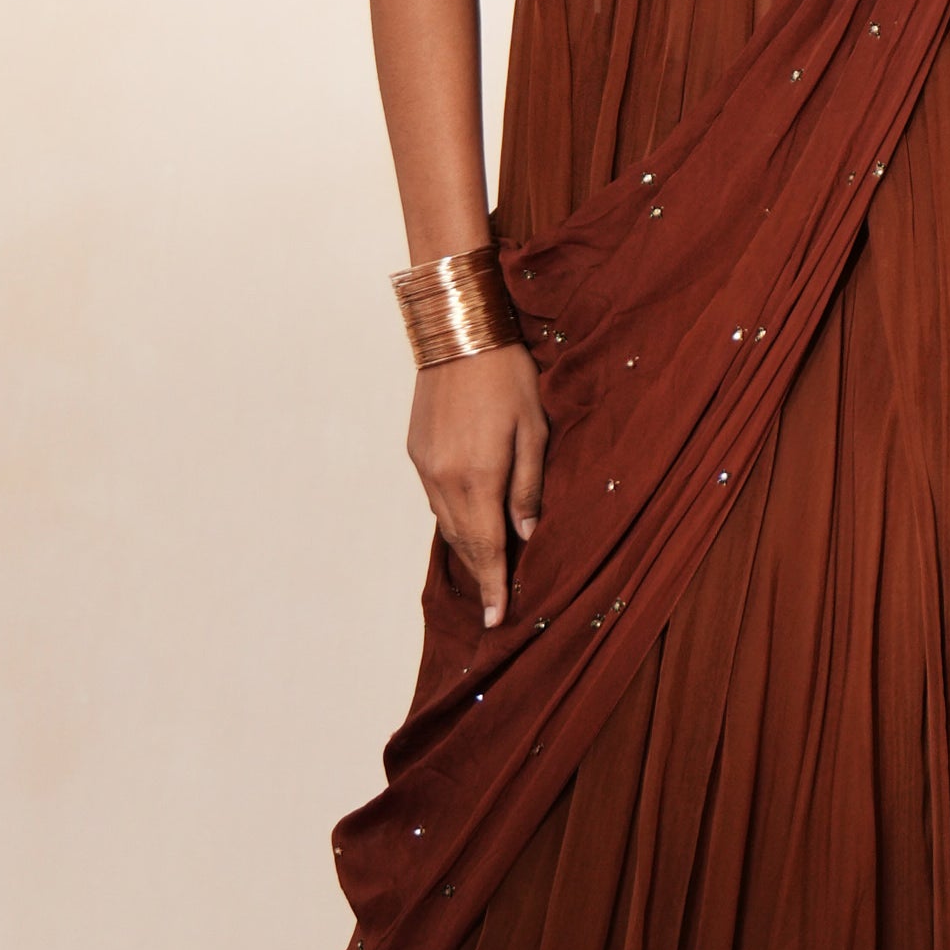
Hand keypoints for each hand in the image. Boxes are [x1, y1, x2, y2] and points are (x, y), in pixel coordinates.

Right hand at [408, 342, 549, 628]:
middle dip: (481, 573)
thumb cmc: (508, 374)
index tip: (495, 619)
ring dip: (467, 547)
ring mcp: (424, 466)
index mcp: (478, 477)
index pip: (488, 547)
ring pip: (446, 522)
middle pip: (464, 541)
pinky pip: (434, 499)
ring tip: (488, 567)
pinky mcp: (415, 451)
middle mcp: (444, 478)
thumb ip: (529, 486)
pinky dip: (453, 517)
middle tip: (496, 600)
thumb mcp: (534, 430)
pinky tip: (469, 521)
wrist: (459, 330)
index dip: (494, 585)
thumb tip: (527, 532)